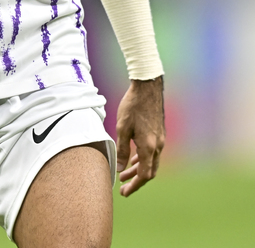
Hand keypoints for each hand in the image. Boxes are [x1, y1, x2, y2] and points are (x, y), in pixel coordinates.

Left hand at [116, 76, 164, 195]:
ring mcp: (160, 140)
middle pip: (149, 171)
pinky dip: (143, 159)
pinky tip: (134, 159)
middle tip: (123, 188)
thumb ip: (123, 150)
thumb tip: (120, 169)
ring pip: (151, 162)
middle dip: (136, 181)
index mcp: (149, 147)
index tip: (124, 192)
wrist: (147, 88)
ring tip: (125, 174)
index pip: (144, 175)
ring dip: (138, 170)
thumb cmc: (133, 106)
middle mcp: (158, 146)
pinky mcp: (159, 133)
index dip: (134, 186)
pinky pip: (152, 153)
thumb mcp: (123, 128)